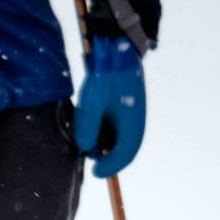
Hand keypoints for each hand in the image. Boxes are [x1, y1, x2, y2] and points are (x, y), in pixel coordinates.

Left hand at [73, 36, 145, 178]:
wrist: (118, 47)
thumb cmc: (107, 74)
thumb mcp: (92, 102)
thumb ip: (87, 128)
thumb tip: (86, 147)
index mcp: (133, 126)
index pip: (124, 157)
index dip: (109, 168)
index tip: (95, 172)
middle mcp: (135, 124)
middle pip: (120, 150)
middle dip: (103, 153)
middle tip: (85, 147)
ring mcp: (131, 116)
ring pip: (116, 138)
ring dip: (102, 139)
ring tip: (85, 127)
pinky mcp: (125, 108)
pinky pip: (114, 126)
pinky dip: (102, 128)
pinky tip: (91, 117)